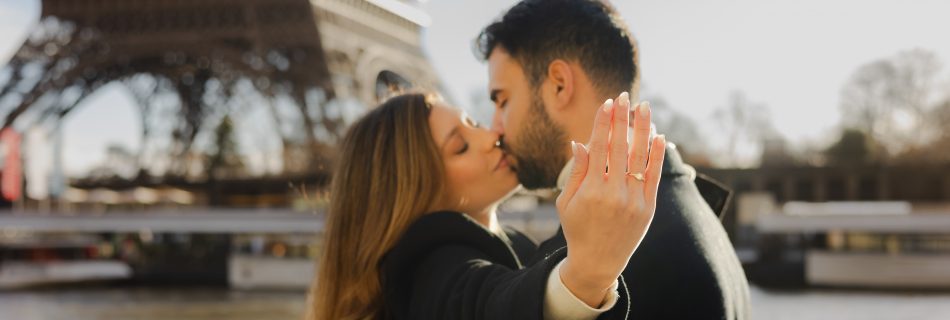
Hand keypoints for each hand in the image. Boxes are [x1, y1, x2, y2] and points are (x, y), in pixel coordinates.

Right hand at [556, 92, 665, 306]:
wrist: (598, 262)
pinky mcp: (648, 207)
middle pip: (620, 146)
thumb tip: (580, 141)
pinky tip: (658, 135)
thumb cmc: (577, 228)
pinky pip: (654, 175)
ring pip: (641, 157)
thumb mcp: (566, 202)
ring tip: (645, 108)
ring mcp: (634, 200)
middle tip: (625, 96)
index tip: (608, 103)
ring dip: (643, 129)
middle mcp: (614, 193)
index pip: (599, 147)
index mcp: (590, 190)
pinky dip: (657, 154)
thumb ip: (576, 171)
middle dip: (623, 118)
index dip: (603, 123)